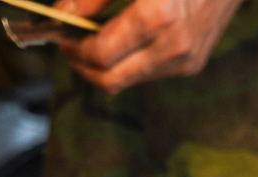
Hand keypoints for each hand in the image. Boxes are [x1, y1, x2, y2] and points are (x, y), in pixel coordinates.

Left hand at [56, 0, 243, 94]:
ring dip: (108, 66)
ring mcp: (185, 59)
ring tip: (99, 39)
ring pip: (128, 81)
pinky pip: (150, 74)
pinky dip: (131, 61)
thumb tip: (64, 15)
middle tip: (73, 46)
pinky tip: (129, 39)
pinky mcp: (193, 63)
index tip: (63, 35)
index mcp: (158, 16)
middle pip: (110, 81)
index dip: (74, 48)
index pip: (100, 55)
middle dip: (84, 67)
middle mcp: (174, 45)